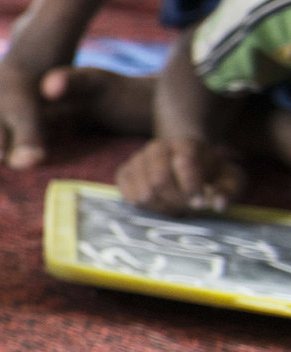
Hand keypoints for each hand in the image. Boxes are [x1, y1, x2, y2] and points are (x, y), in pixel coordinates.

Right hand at [115, 134, 243, 214]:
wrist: (181, 157)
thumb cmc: (207, 170)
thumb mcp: (228, 176)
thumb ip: (229, 189)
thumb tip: (219, 205)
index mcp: (184, 144)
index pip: (183, 163)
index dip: (192, 187)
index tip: (200, 202)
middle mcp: (156, 148)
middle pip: (159, 181)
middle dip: (176, 201)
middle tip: (188, 207)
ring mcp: (137, 160)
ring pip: (144, 193)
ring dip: (162, 207)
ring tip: (176, 206)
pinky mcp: (124, 173)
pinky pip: (129, 197)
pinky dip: (147, 208)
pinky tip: (160, 204)